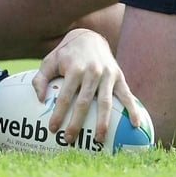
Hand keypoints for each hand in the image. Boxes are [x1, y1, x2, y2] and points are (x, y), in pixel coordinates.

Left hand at [32, 29, 143, 144]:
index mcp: (74, 69)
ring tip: (99, 139)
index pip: (65, 96)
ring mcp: (107, 75)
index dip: (58, 113)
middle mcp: (92, 72)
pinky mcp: (119, 76)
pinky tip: (135, 125)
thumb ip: (40, 78)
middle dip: (77, 123)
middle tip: (69, 139)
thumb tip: (40, 99)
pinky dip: (133, 109)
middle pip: (84, 102)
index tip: (53, 129)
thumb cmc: (66, 54)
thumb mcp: (49, 61)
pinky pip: (127, 95)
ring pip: (106, 102)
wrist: (89, 36)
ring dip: (103, 122)